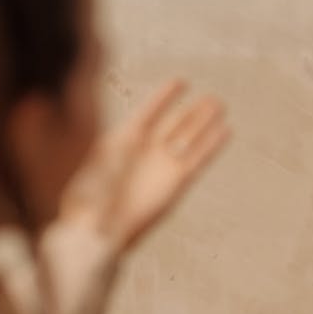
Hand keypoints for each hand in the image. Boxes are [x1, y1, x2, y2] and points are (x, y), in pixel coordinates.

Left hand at [58, 79, 229, 250]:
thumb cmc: (86, 199)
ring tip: (220, 105)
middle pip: (174, 125)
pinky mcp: (176, 182)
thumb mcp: (90, 162)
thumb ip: (109, 140)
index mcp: (122, 142)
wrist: (97, 231)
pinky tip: (225, 130)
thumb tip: (114, 124)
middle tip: (211, 97)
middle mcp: (146, 151)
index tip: (181, 82)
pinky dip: (212, 145)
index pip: (148, 113)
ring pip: (189, 138)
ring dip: (205, 122)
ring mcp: (162, 166)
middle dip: (192, 111)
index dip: (164, 98)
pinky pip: (198, 159)